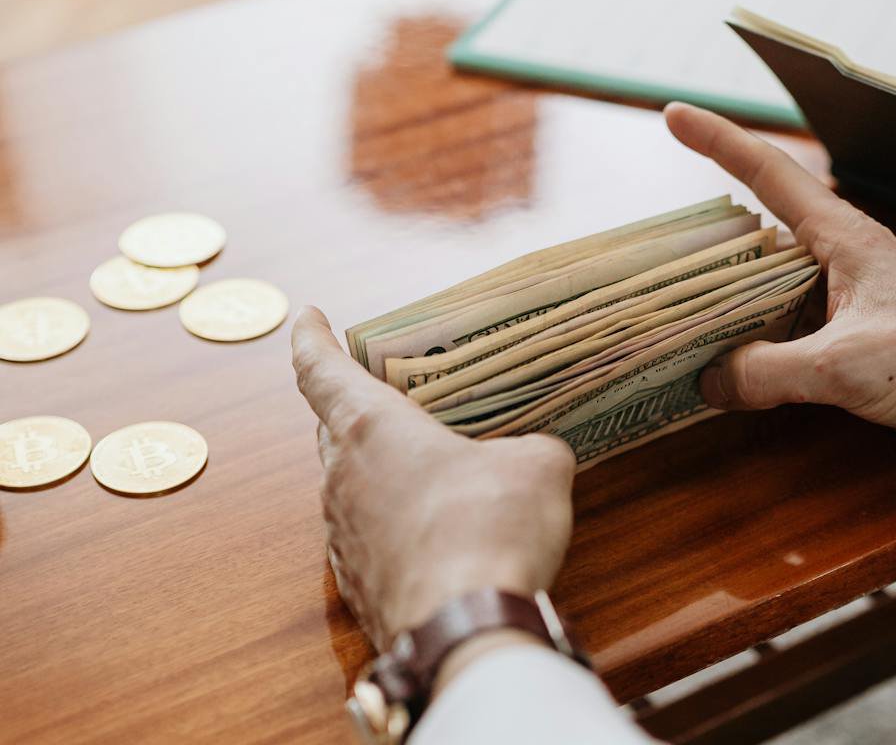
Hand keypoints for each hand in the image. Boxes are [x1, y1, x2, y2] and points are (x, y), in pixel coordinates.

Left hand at [291, 307, 575, 654]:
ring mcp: (343, 536)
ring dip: (379, 473)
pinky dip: (392, 526)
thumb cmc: (491, 529)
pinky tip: (435, 537)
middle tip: (388, 396)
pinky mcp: (357, 585)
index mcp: (372, 429)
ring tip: (429, 472)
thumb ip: (530, 447)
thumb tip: (535, 455)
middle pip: (333, 428)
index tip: (308, 317)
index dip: (311, 338)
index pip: (320, 370)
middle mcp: (343, 478)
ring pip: (349, 486)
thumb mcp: (536, 466)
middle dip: (355, 409)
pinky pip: (367, 538)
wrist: (465, 630)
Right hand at [664, 103, 895, 472]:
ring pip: (767, 287)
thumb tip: (710, 378)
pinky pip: (784, 332)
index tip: (675, 116)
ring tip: (675, 310)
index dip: (719, 141)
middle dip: (707, 234)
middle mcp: (839, 261)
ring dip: (726, 298)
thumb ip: (768, 370)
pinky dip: (752, 343)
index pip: (769, 173)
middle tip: (656, 243)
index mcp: (843, 238)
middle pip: (757, 232)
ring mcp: (843, 302)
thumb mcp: (844, 364)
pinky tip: (727, 365)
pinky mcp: (849, 343)